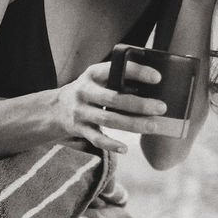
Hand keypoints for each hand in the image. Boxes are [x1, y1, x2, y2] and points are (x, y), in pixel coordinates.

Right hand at [54, 58, 168, 153]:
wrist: (55, 109)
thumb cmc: (89, 91)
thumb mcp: (97, 78)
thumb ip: (117, 78)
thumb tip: (154, 83)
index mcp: (92, 74)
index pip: (115, 69)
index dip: (137, 72)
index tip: (157, 78)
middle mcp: (85, 91)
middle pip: (114, 98)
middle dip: (139, 104)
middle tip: (162, 107)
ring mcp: (80, 111)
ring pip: (109, 119)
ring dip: (133, 124)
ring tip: (153, 126)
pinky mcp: (79, 129)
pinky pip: (96, 138)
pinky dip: (110, 145)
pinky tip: (125, 148)